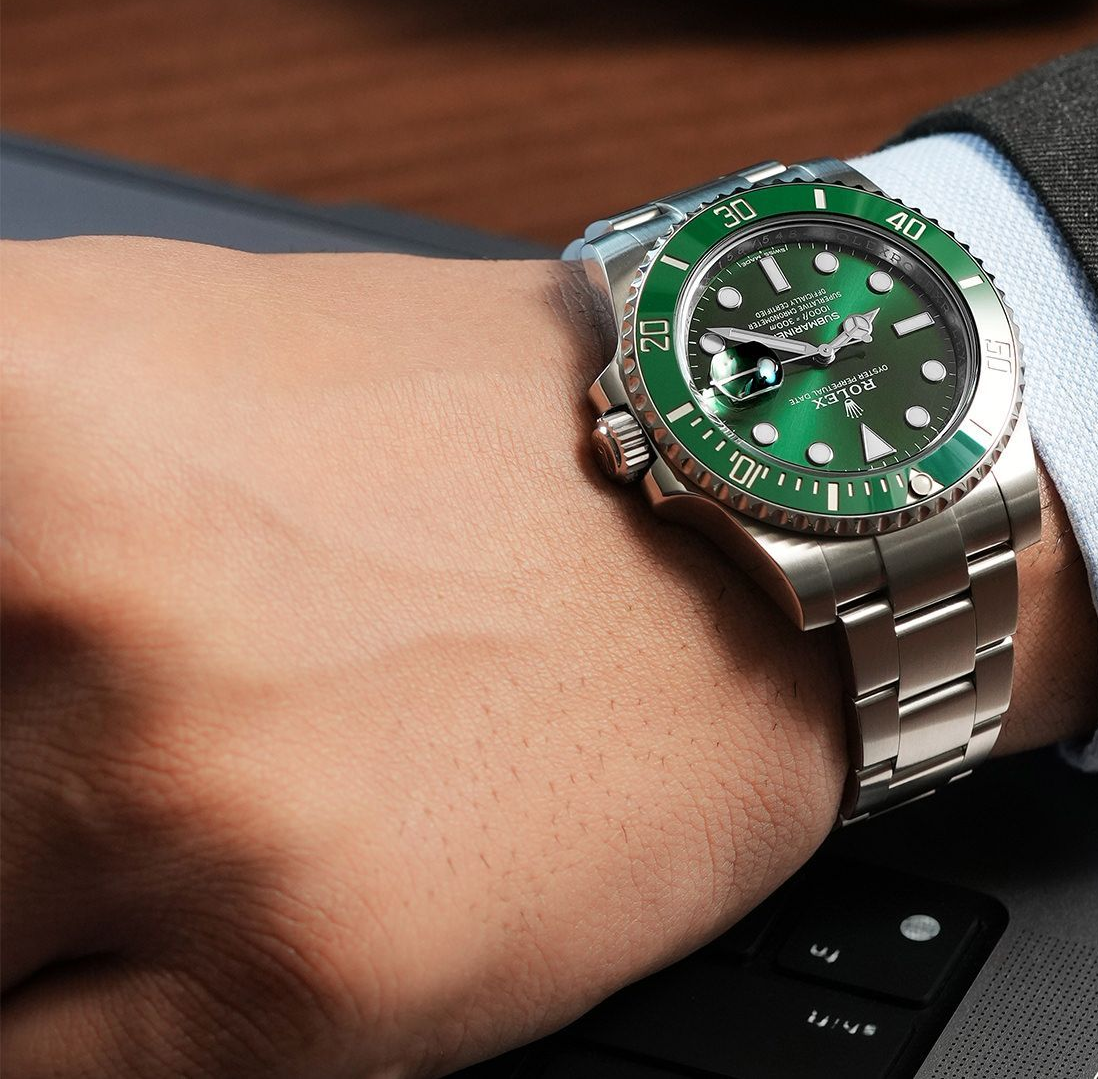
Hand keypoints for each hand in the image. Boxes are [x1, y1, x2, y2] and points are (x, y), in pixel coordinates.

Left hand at [0, 240, 1097, 1077]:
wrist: (755, 523)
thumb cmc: (493, 434)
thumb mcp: (172, 353)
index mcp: (7, 404)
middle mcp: (67, 586)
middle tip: (93, 769)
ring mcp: (185, 794)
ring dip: (31, 902)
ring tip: (184, 803)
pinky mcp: (302, 976)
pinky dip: (86, 1019)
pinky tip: (197, 921)